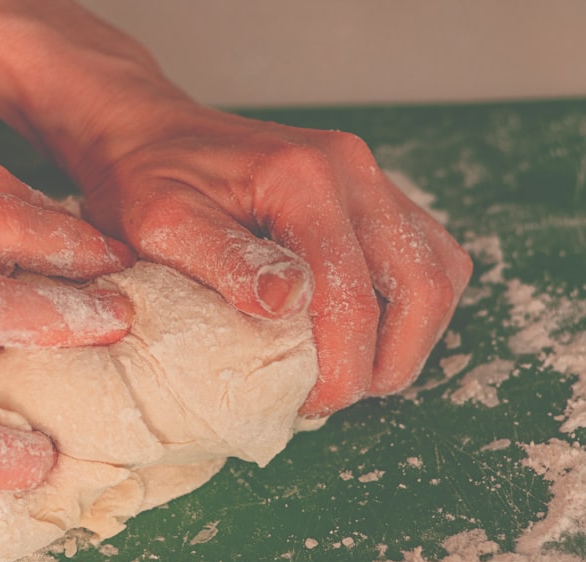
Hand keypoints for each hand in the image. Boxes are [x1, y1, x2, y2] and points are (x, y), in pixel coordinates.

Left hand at [76, 104, 472, 415]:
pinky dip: (411, 306)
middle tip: (337, 398)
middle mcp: (352, 170)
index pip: (351, 294)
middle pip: (422, 285)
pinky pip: (429, 255)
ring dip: (411, 337)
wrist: (150, 133)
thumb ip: (224, 262)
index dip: (340, 368)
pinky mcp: (372, 194)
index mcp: (302, 177)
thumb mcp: (162, 223)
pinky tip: (367, 334)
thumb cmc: (145, 180)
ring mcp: (370, 178)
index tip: (305, 405)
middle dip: (390, 361)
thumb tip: (289, 305)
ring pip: (439, 271)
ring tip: (357, 374)